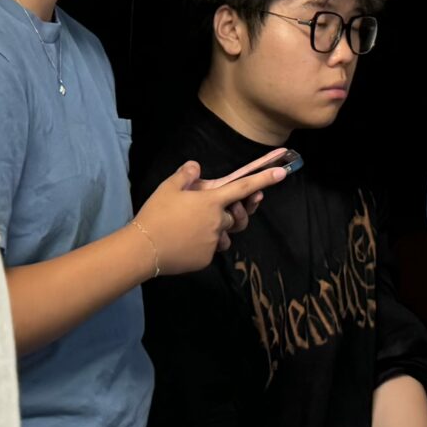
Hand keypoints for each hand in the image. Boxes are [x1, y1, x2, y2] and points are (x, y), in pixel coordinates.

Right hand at [131, 150, 286, 275]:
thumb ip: (186, 175)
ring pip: (224, 235)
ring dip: (216, 231)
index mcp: (212, 201)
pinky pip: (211, 250)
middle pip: (234, 217)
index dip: (264, 179)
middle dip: (227, 214)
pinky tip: (184, 243)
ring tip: (193, 229)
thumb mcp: (168, 188)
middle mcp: (218, 221)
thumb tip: (196, 167)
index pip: (243, 187)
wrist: (144, 248)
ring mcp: (213, 242)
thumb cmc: (156, 214)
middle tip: (207, 212)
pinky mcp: (206, 259)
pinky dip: (202, 245)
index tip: (282, 173)